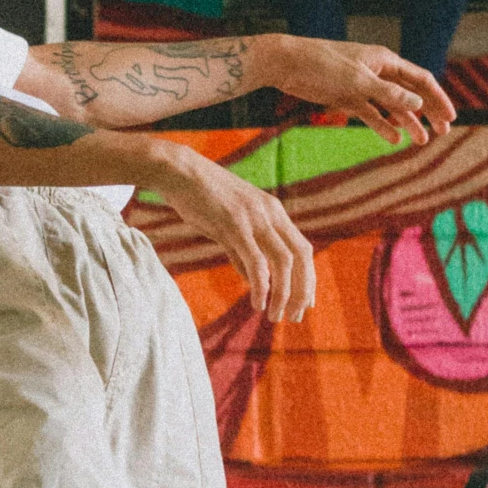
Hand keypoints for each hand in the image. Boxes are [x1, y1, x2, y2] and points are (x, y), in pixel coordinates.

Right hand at [146, 141, 315, 322]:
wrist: (178, 171)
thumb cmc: (200, 198)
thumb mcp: (228, 223)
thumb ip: (242, 249)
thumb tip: (251, 277)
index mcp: (273, 211)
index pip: (303, 249)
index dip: (308, 278)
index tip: (304, 303)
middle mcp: (270, 213)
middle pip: (301, 256)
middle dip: (302, 290)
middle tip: (295, 317)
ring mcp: (254, 218)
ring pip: (283, 262)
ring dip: (284, 294)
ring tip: (275, 316)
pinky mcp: (234, 224)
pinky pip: (256, 261)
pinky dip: (261, 286)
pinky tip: (257, 303)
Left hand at [271, 36, 454, 143]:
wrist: (287, 64)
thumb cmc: (322, 65)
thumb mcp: (358, 80)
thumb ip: (388, 93)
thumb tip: (419, 104)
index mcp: (385, 60)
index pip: (420, 80)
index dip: (437, 98)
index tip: (451, 118)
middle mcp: (377, 72)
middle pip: (410, 93)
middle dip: (428, 112)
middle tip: (442, 132)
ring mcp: (362, 85)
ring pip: (392, 106)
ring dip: (407, 122)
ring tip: (420, 141)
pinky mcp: (347, 97)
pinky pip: (370, 113)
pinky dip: (382, 125)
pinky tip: (394, 139)